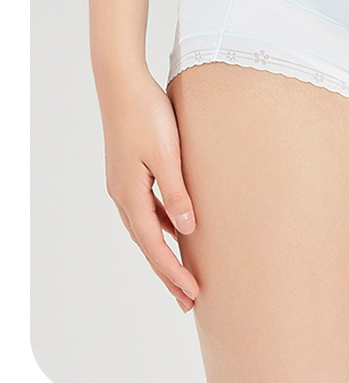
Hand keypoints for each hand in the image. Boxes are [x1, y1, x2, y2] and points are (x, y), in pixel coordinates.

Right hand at [96, 67, 199, 313]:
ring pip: (146, 228)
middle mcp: (123, 194)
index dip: (173, 271)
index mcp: (130, 194)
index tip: (192, 293)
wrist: (122, 83)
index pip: (153, 245)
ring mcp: (124, 183)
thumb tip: (186, 230)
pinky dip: (160, 227)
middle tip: (188, 300)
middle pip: (147, 244)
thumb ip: (176, 193)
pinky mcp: (130, 171)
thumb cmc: (147, 114)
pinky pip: (146, 210)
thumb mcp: (167, 155)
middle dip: (167, 273)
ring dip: (164, 252)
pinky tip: (175, 228)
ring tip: (182, 273)